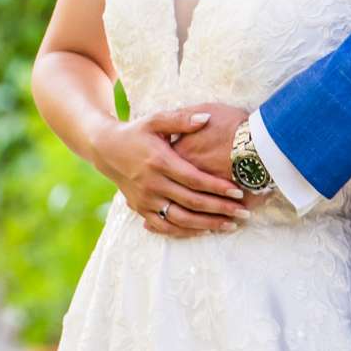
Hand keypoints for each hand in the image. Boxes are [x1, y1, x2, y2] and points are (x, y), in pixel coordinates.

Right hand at [95, 109, 249, 237]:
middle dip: (220, 209)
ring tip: (230, 225)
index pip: (194, 179)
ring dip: (207, 225)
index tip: (238, 192)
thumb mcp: (155, 120)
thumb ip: (181, 119)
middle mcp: (152, 183)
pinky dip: (186, 232)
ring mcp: (145, 200)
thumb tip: (206, 118)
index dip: (217, 187)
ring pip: (180, 219)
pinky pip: (164, 227)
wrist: (106, 149)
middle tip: (244, 213)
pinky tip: (205, 231)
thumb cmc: (136, 132)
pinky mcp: (140, 209)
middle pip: (191, 202)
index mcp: (159, 161)